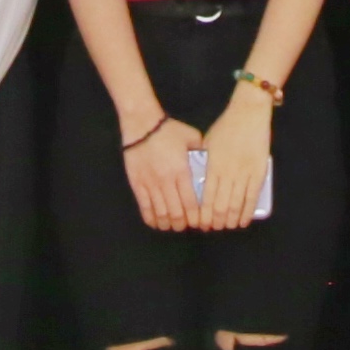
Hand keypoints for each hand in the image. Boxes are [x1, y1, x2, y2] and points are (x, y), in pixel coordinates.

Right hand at [119, 115, 203, 233]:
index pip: (191, 204)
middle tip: (187, 225)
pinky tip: (157, 223)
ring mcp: (150, 184)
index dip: (196, 218)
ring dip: (168, 224)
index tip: (200, 222)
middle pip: (176, 213)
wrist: (141, 124)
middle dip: (183, 224)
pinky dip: (152, 219)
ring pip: (160, 214)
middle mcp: (166, 181)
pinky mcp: (137, 184)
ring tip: (173, 225)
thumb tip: (211, 163)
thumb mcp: (191, 136)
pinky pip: (144, 208)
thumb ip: (201, 151)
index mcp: (182, 171)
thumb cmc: (168, 130)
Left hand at [196, 89, 276, 230]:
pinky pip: (253, 197)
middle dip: (216, 221)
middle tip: (214, 228)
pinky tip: (242, 221)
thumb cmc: (226, 126)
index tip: (201, 223)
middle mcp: (228, 173)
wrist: (249, 113)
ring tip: (227, 226)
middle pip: (221, 205)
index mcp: (213, 166)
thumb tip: (200, 178)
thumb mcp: (208, 143)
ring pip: (237, 205)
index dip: (204, 214)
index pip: (207, 197)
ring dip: (231, 220)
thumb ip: (205, 161)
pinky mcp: (259, 173)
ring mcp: (245, 174)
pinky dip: (247, 212)